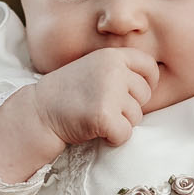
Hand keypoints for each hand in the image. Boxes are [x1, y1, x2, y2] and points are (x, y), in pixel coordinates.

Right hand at [0, 49, 159, 182]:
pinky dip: (113, 138)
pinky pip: (125, 134)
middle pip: (145, 95)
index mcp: (113, 55)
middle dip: (130, 107)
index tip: (132, 93)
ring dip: (120, 123)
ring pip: (137, 117)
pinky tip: (96, 130)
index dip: (147, 83)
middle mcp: (114, 70)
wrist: (39, 111)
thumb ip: (121, 70)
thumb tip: (154, 81)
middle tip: (104, 107)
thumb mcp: (95, 68)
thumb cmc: (69, 93)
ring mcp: (109, 92)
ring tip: (96, 116)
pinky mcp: (104, 116)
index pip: (150, 67)